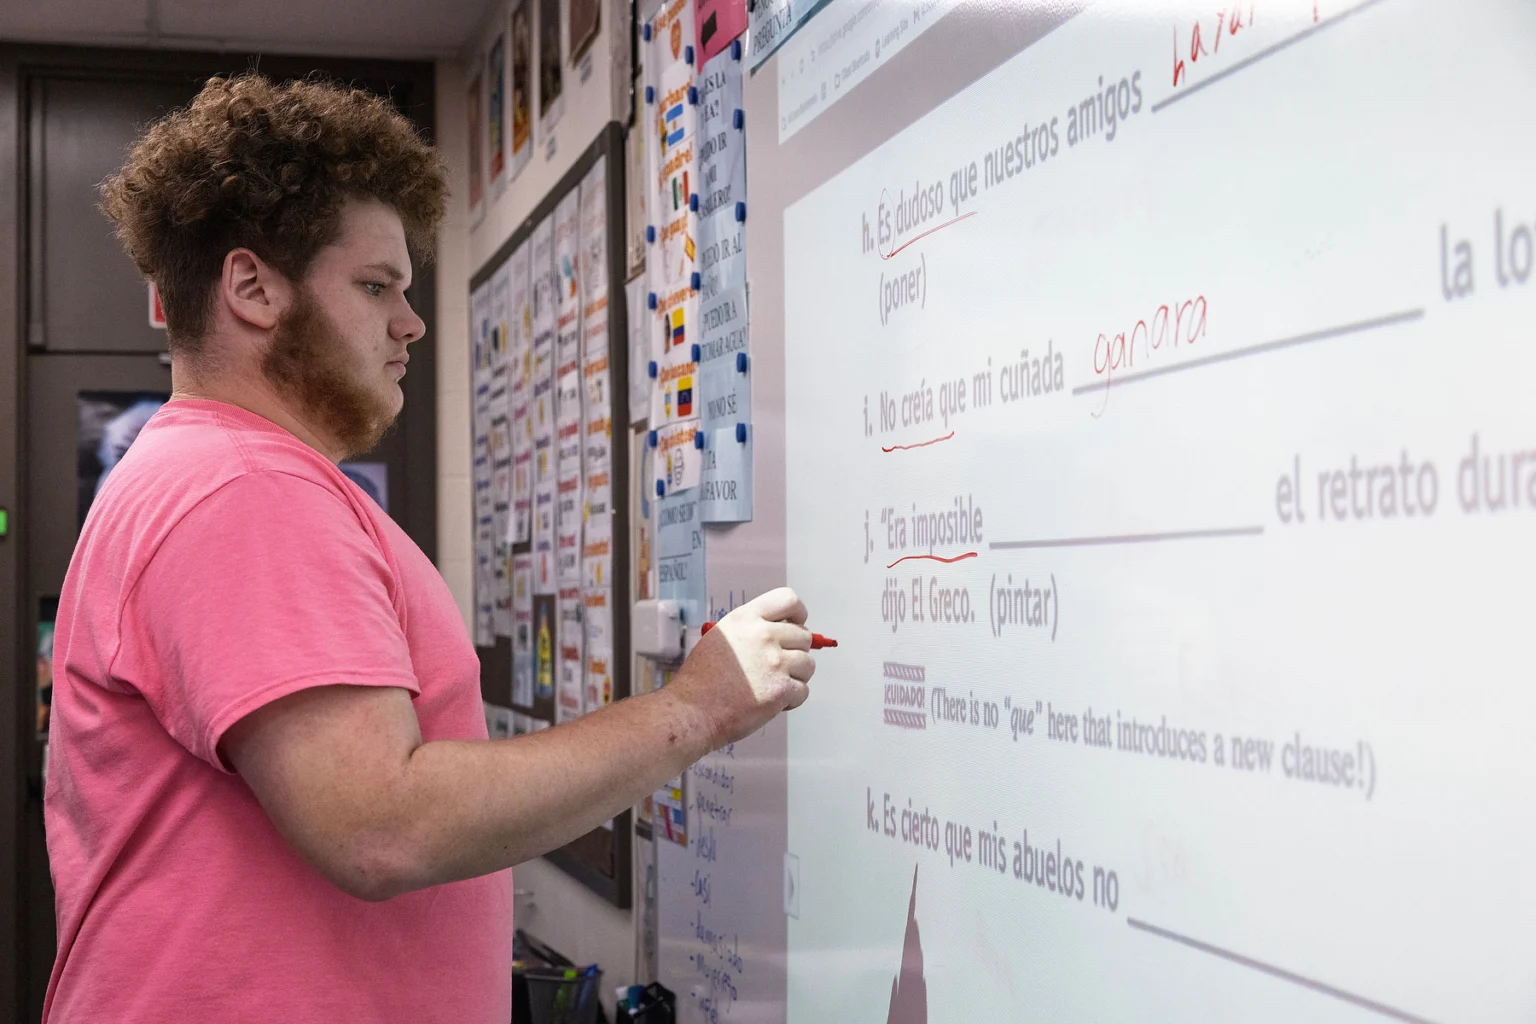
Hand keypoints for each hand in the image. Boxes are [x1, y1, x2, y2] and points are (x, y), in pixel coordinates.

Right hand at [671, 588, 815, 748]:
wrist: (692, 711)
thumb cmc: (702, 680)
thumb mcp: (722, 636)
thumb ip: (751, 629)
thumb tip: (782, 631)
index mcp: (746, 618)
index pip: (789, 600)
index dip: (798, 614)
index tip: (795, 626)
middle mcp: (762, 635)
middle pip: (804, 637)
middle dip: (794, 653)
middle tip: (775, 668)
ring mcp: (774, 662)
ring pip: (808, 665)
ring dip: (795, 677)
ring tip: (771, 685)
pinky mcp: (781, 689)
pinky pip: (803, 690)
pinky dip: (791, 699)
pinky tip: (771, 701)